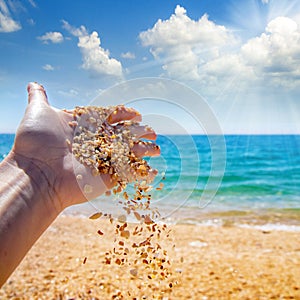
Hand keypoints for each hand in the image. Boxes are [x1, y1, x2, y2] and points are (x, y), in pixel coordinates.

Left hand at [11, 82, 159, 210]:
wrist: (37, 173)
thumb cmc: (37, 142)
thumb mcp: (38, 112)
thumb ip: (39, 97)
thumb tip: (33, 83)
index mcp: (86, 126)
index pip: (111, 117)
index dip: (124, 114)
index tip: (136, 114)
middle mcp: (95, 142)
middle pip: (124, 135)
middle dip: (140, 132)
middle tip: (152, 132)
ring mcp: (102, 160)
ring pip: (129, 153)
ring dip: (144, 151)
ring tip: (157, 148)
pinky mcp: (107, 178)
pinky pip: (129, 175)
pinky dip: (142, 174)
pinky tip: (153, 172)